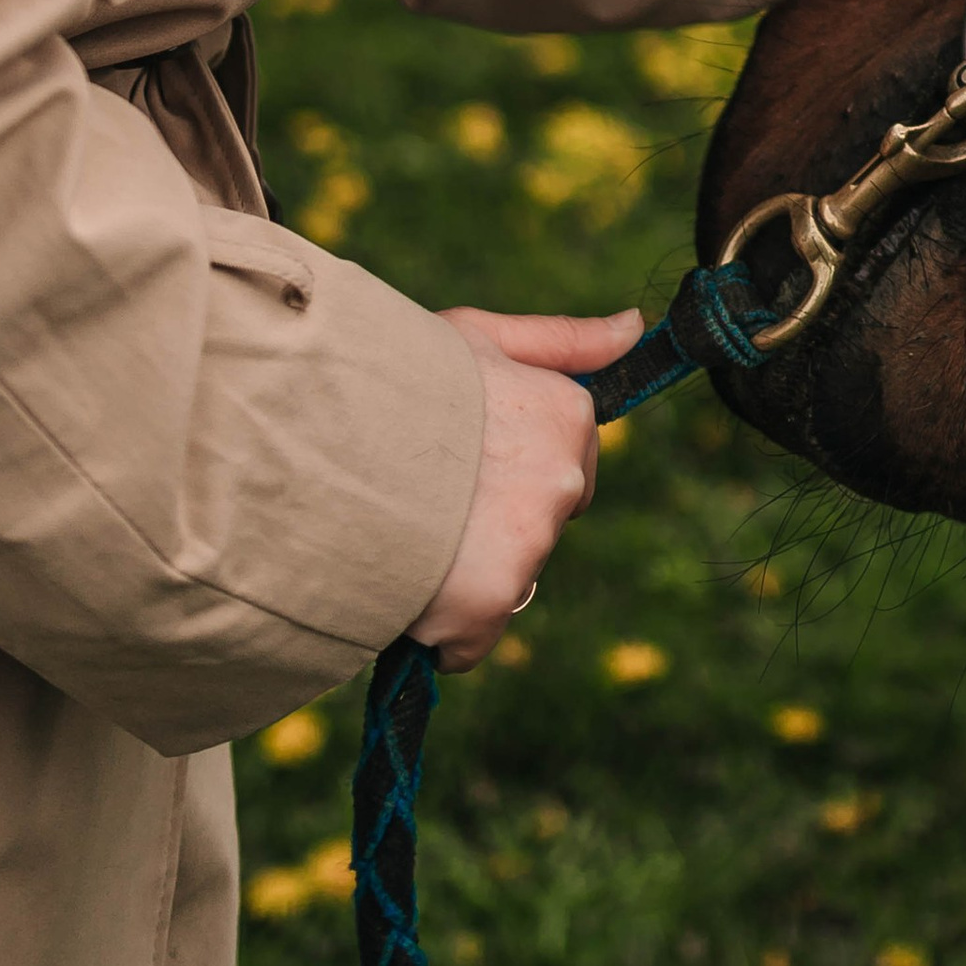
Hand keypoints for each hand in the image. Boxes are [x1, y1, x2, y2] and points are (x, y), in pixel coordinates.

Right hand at [414, 307, 642, 664]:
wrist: (330, 434)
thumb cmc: (400, 375)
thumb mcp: (480, 336)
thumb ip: (563, 340)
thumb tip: (635, 325)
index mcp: (567, 415)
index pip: (563, 467)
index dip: (506, 471)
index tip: (463, 461)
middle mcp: (562, 480)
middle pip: (536, 527)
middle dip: (492, 526)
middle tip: (427, 500)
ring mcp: (530, 543)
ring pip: (503, 582)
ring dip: (462, 575)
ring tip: (403, 534)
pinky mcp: (490, 601)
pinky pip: (471, 639)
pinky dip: (441, 630)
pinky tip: (403, 586)